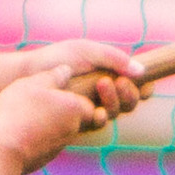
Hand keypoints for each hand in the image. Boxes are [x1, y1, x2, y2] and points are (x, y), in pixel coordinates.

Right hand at [0, 62, 113, 173]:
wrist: (3, 152)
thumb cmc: (19, 113)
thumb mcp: (33, 84)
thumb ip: (52, 76)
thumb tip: (67, 70)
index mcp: (75, 109)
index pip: (88, 103)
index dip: (75, 97)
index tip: (60, 91)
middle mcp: (72, 130)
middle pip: (75, 117)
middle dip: (62, 109)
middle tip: (41, 100)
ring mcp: (58, 146)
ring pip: (59, 130)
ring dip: (48, 122)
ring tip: (26, 113)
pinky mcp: (44, 158)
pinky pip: (45, 142)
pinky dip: (38, 135)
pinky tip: (19, 128)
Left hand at [16, 40, 146, 123]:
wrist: (29, 74)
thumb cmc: (57, 58)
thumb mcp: (88, 51)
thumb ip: (114, 58)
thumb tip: (142, 71)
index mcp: (109, 75)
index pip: (137, 86)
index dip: (145, 87)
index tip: (145, 83)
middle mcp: (103, 95)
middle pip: (131, 102)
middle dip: (130, 94)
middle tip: (120, 82)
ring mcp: (92, 108)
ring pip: (116, 113)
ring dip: (115, 101)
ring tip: (102, 84)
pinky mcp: (79, 121)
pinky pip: (98, 124)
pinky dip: (101, 117)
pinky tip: (96, 111)